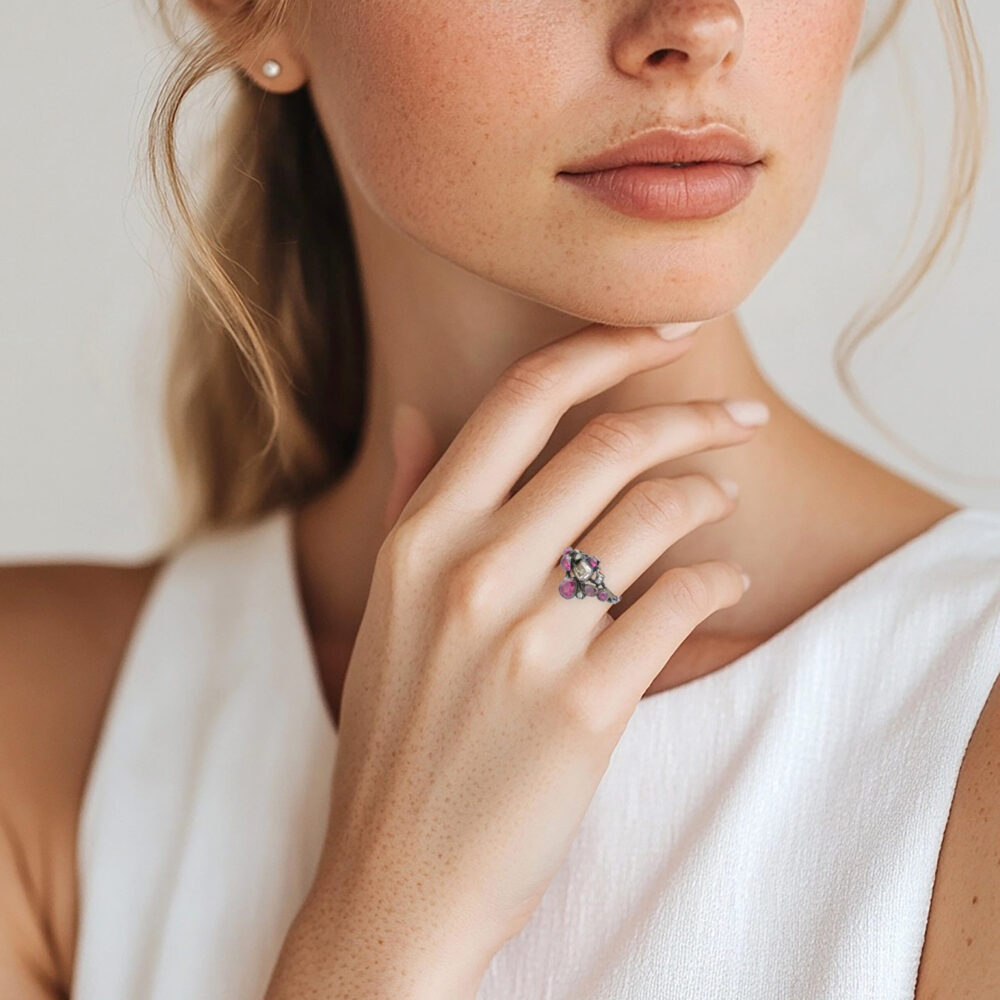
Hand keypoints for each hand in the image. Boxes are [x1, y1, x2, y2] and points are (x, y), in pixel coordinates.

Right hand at [303, 322, 762, 992]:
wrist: (397, 876)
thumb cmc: (395, 737)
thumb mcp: (385, 606)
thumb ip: (409, 500)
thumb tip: (419, 412)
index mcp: (419, 538)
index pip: (524, 399)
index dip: (606, 346)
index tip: (669, 330)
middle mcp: (469, 570)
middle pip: (609, 445)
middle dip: (692, 416)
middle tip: (741, 418)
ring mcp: (528, 638)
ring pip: (655, 514)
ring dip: (709, 494)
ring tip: (724, 500)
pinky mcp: (585, 706)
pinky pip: (680, 605)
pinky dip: (718, 580)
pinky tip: (726, 581)